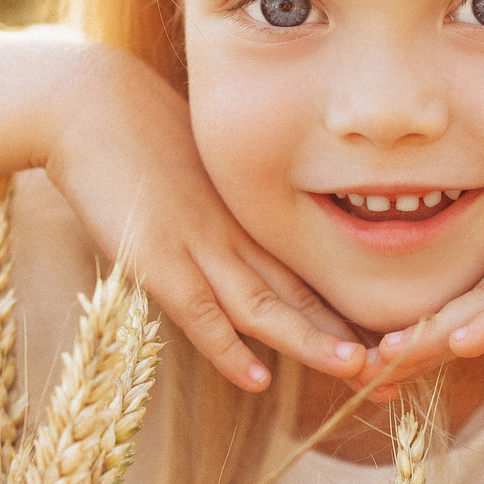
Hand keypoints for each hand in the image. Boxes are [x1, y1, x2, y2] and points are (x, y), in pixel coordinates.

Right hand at [46, 44, 364, 390]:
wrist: (88, 104)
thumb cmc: (136, 136)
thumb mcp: (194, 177)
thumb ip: (220, 214)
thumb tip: (237, 246)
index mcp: (247, 218)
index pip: (309, 273)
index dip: (346, 312)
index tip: (386, 343)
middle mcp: (235, 235)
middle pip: (303, 294)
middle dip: (348, 335)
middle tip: (395, 369)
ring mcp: (199, 246)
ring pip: (267, 306)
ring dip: (311, 341)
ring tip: (355, 370)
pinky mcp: (158, 258)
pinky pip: (200, 312)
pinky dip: (228, 348)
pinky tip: (257, 379)